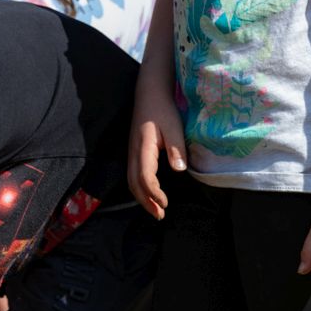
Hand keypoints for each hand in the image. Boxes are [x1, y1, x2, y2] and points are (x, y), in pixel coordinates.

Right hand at [128, 87, 186, 218]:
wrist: (149, 94)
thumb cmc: (163, 110)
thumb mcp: (174, 127)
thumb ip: (176, 148)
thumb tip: (179, 170)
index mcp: (143, 147)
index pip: (144, 176)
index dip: (153, 192)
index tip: (165, 203)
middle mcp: (133, 153)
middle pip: (133, 183)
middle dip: (145, 201)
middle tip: (160, 215)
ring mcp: (131, 153)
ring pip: (131, 181)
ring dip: (142, 197)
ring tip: (156, 210)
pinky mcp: (134, 152)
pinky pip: (132, 176)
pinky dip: (140, 189)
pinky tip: (151, 195)